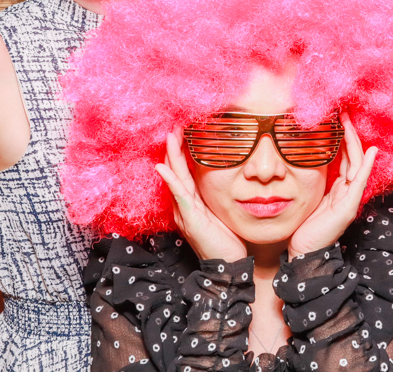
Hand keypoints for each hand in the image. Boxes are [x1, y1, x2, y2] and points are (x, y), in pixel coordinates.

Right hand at [154, 132, 247, 261]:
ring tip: (169, 137)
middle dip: (175, 148)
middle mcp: (185, 205)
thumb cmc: (227, 240)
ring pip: (176, 179)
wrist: (227, 266)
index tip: (185, 131)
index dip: (183, 152)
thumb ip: (218, 196)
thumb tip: (228, 177)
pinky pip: (180, 196)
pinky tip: (164, 168)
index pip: (185, 172)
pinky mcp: (190, 220)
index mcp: (193, 202)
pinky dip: (172, 181)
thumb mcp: (222, 212)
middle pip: (177, 171)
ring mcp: (185, 212)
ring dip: (172, 158)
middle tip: (174, 126)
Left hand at [288, 114, 376, 255]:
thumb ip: (312, 178)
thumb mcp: (308, 195)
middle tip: (344, 113)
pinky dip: (366, 166)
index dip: (342, 138)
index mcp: (338, 187)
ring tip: (350, 124)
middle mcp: (347, 190)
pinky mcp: (349, 207)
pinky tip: (370, 153)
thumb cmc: (303, 225)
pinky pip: (359, 182)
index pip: (344, 157)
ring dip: (355, 143)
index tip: (337, 118)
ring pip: (357, 165)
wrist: (303, 251)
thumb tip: (307, 157)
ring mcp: (350, 199)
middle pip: (353, 157)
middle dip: (349, 134)